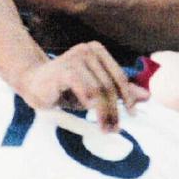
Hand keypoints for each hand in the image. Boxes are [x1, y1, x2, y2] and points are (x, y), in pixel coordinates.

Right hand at [16, 41, 148, 131]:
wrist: (31, 83)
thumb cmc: (64, 88)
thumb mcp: (94, 92)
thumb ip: (117, 92)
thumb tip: (147, 97)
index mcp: (97, 50)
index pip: (119, 75)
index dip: (128, 96)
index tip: (133, 114)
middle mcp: (88, 49)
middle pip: (110, 84)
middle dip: (115, 109)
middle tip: (116, 128)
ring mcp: (76, 57)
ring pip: (100, 90)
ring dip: (105, 113)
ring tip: (106, 128)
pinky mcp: (66, 69)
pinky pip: (87, 91)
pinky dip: (93, 107)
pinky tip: (93, 118)